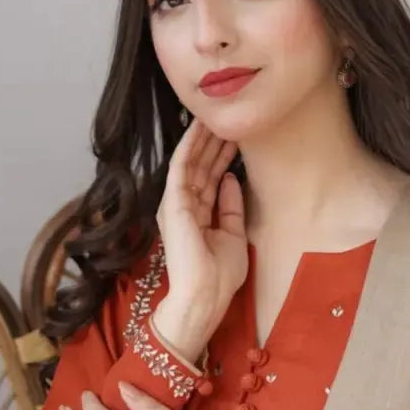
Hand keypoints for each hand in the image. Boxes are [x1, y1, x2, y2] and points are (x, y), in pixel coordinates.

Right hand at [156, 118, 248, 340]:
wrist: (204, 295)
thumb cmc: (219, 275)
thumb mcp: (233, 235)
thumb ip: (231, 207)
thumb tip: (232, 178)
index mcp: (199, 216)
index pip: (211, 179)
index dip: (223, 156)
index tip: (237, 137)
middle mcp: (185, 207)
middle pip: (201, 166)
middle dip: (213, 142)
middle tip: (227, 116)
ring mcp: (176, 204)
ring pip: (190, 161)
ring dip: (202, 138)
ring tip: (215, 113)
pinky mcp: (172, 202)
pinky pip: (181, 167)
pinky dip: (189, 146)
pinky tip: (199, 127)